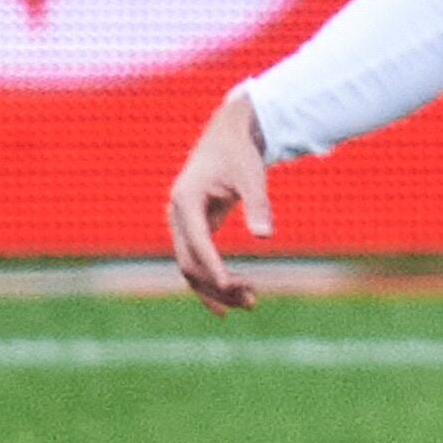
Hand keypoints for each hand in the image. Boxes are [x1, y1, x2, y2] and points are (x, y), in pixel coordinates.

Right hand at [166, 89, 273, 310]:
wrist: (227, 139)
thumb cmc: (240, 156)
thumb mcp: (252, 177)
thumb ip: (258, 205)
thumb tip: (265, 237)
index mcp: (186, 201)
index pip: (197, 243)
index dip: (213, 267)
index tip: (232, 286)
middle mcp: (177, 216)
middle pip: (189, 262)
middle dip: (216, 285)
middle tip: (251, 302)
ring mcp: (181, 224)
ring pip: (190, 266)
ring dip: (215, 288)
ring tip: (250, 303)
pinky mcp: (192, 229)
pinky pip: (197, 260)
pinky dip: (212, 279)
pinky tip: (232, 296)